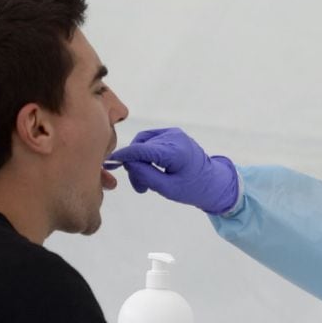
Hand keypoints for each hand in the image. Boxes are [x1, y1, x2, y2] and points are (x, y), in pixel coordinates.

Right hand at [107, 127, 239, 213]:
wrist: (213, 182)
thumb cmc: (192, 189)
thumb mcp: (167, 188)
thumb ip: (146, 175)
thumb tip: (127, 163)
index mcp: (175, 151)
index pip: (141, 149)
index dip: (123, 155)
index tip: (108, 161)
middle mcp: (173, 137)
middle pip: (140, 147)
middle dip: (135, 166)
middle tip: (140, 188)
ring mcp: (173, 133)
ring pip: (143, 144)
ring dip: (140, 162)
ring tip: (146, 182)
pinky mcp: (172, 134)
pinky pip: (150, 141)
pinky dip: (146, 155)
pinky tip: (151, 169)